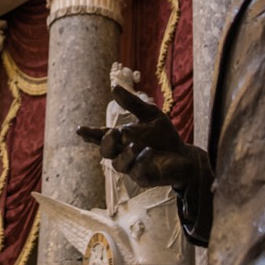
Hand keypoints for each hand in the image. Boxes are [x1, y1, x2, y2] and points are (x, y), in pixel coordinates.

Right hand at [78, 85, 208, 192]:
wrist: (185, 155)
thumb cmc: (164, 136)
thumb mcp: (150, 114)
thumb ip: (132, 103)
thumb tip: (113, 86)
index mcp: (121, 138)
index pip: (101, 136)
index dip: (90, 134)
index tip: (79, 130)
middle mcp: (123, 153)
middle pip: (106, 151)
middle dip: (107, 143)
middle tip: (114, 133)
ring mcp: (132, 167)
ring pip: (119, 165)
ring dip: (125, 154)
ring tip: (134, 145)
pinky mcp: (145, 178)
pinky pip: (138, 172)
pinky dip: (141, 161)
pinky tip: (148, 151)